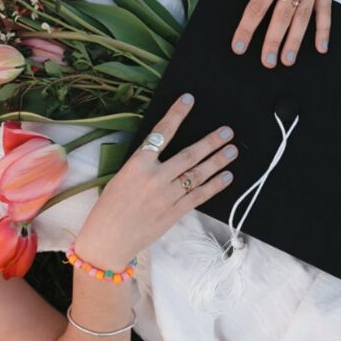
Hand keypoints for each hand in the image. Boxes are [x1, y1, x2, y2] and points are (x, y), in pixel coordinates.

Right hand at [74, 94, 238, 269]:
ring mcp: (167, 196)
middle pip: (189, 155)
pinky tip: (227, 177)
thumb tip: (164, 154)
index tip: (188, 100)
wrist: (108, 239)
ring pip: (198, 174)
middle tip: (227, 132)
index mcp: (137, 164)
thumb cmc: (109, 207)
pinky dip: (215, 185)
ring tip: (232, 151)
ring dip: (218, 161)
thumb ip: (143, 164)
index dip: (176, 115)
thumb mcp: (121, 177)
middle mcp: (155, 177)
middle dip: (211, 142)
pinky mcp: (175, 212)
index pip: (161, 133)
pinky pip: (199, 195)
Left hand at [233, 0, 331, 67]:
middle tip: (266, 62)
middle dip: (273, 40)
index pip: (258, 5)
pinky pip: (326, 9)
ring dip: (296, 40)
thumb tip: (249, 17)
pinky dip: (324, 29)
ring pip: (304, 15)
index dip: (247, 27)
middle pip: (283, 14)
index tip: (238, 47)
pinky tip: (320, 48)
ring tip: (287, 60)